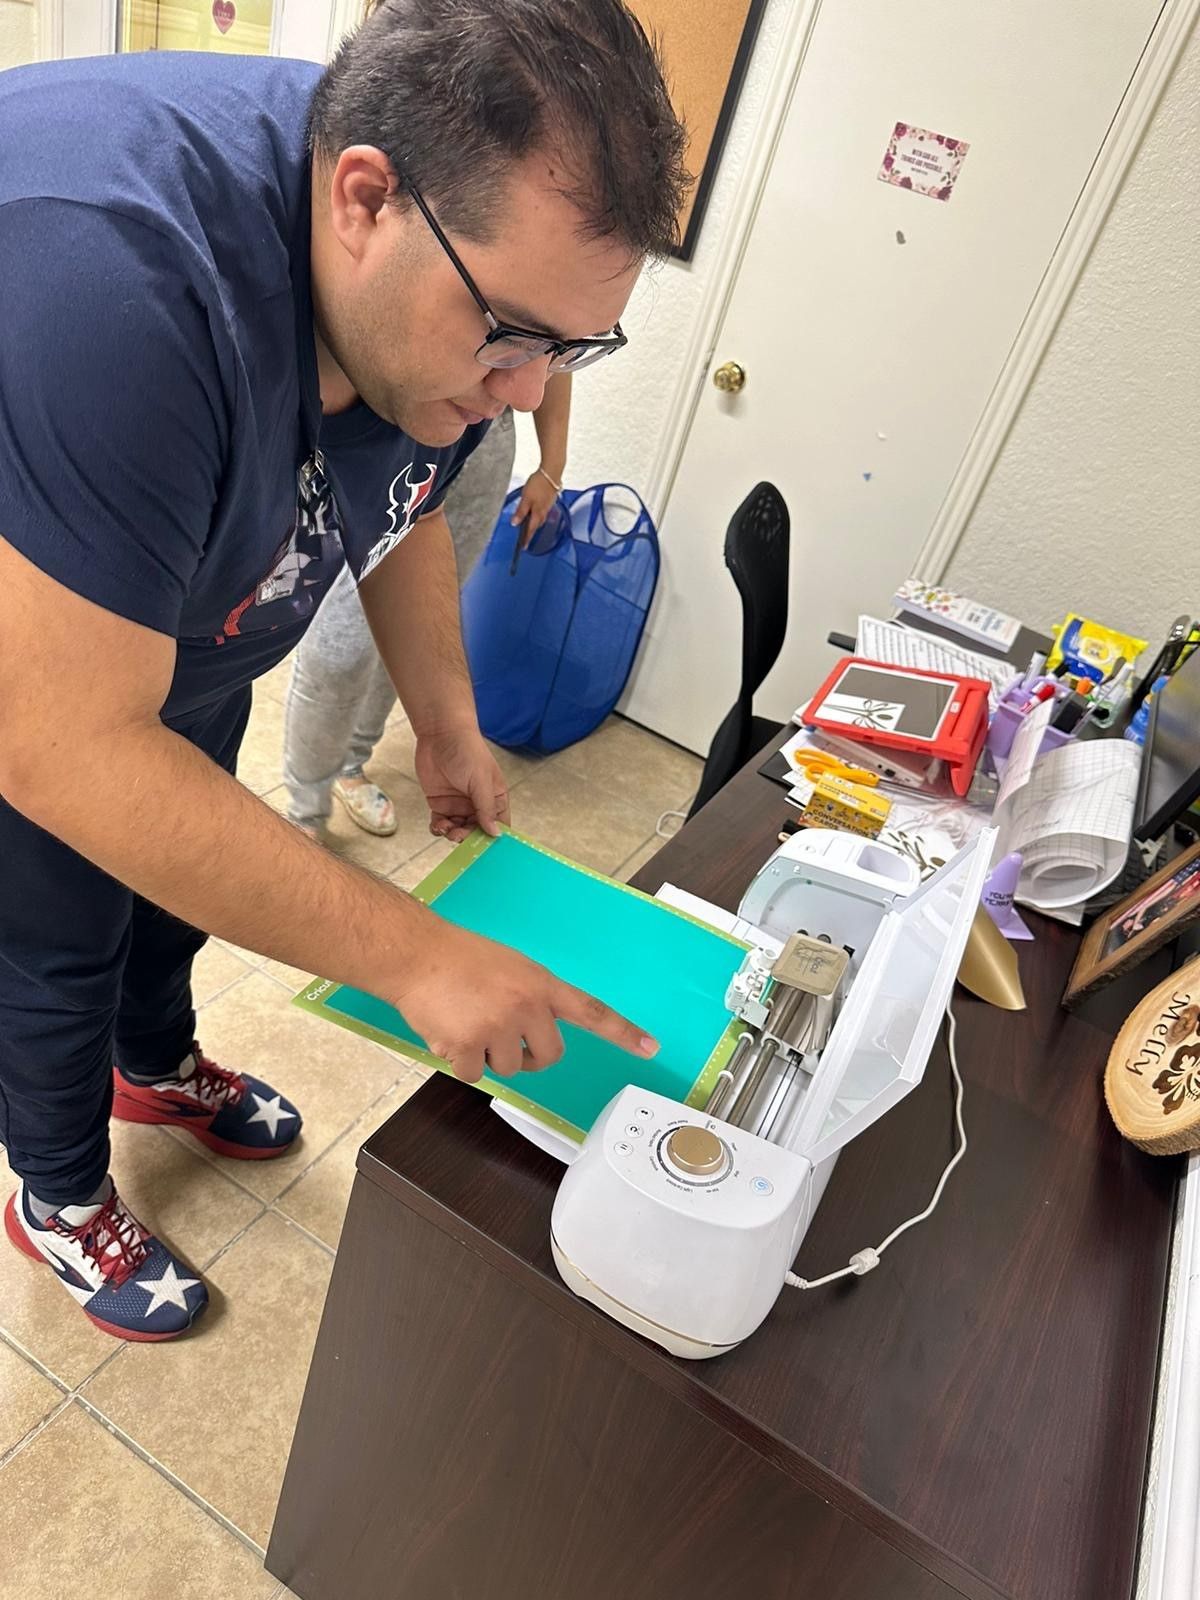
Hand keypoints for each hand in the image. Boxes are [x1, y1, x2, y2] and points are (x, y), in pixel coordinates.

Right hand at [392, 917, 658, 1082]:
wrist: (418, 955)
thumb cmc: (460, 958)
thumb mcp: (512, 968)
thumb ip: (532, 997)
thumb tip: (535, 1033)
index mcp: (541, 984)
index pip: (591, 1011)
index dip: (622, 1032)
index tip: (650, 1048)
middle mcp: (526, 1006)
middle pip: (546, 1057)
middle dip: (527, 1057)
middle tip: (503, 1038)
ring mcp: (497, 1027)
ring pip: (507, 1069)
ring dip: (488, 1056)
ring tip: (467, 1022)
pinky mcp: (467, 1045)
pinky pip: (474, 1074)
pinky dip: (460, 1062)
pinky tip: (448, 1033)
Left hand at [413, 725, 509, 842]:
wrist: (440, 734)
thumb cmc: (467, 751)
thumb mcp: (481, 780)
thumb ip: (486, 808)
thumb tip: (495, 834)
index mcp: (494, 798)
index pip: (499, 824)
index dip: (494, 837)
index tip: (486, 848)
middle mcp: (477, 804)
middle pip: (477, 831)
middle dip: (469, 838)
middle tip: (459, 836)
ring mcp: (458, 805)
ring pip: (458, 830)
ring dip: (453, 835)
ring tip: (446, 829)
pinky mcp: (440, 804)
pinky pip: (441, 824)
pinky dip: (438, 829)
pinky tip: (437, 826)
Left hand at [511, 468, 560, 543]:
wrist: (552, 473)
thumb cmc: (539, 484)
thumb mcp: (526, 498)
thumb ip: (521, 512)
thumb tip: (515, 523)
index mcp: (538, 513)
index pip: (530, 530)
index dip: (526, 538)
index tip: (523, 547)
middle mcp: (544, 512)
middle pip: (536, 525)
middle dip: (531, 533)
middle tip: (525, 539)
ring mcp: (547, 506)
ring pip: (540, 519)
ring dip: (534, 524)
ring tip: (528, 527)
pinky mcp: (549, 500)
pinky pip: (543, 512)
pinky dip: (538, 515)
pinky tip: (535, 512)